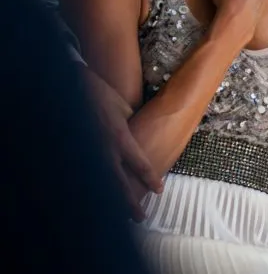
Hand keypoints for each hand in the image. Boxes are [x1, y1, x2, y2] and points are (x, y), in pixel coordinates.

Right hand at [82, 65, 163, 219]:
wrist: (74, 86)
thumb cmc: (103, 96)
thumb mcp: (124, 109)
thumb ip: (134, 127)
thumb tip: (142, 139)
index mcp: (120, 137)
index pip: (139, 163)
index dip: (150, 178)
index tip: (158, 190)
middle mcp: (105, 148)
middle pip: (120, 182)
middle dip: (130, 201)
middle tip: (141, 217)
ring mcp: (90, 151)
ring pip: (103, 182)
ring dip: (112, 199)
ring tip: (120, 216)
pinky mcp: (78, 151)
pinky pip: (89, 174)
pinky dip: (96, 188)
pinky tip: (101, 200)